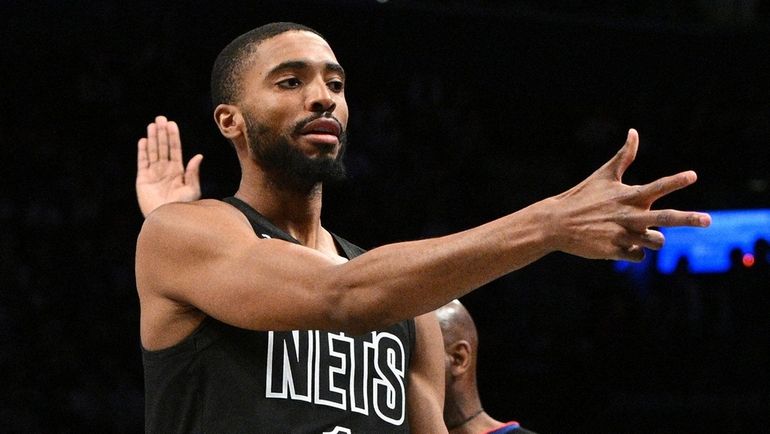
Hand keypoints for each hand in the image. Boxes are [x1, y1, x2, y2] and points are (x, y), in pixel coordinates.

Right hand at [136, 115, 202, 216]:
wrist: (168, 220)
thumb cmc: (183, 208)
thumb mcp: (192, 189)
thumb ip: (193, 173)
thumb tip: (198, 156)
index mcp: (178, 171)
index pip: (175, 150)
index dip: (174, 137)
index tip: (172, 124)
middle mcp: (165, 170)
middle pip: (163, 147)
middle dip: (162, 133)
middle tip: (161, 118)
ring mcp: (154, 174)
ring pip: (153, 152)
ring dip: (153, 138)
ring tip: (152, 125)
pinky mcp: (143, 180)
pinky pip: (142, 162)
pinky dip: (143, 152)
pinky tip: (144, 141)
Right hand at [545, 129, 710, 261]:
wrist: (556, 223)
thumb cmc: (582, 197)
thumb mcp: (604, 175)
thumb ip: (624, 156)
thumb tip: (634, 131)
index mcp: (627, 196)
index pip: (656, 186)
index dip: (675, 181)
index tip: (692, 176)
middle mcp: (628, 215)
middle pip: (665, 218)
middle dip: (689, 219)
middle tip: (708, 221)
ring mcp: (622, 234)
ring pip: (656, 241)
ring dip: (655, 239)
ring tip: (643, 234)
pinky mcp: (614, 251)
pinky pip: (639, 255)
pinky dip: (636, 251)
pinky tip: (623, 244)